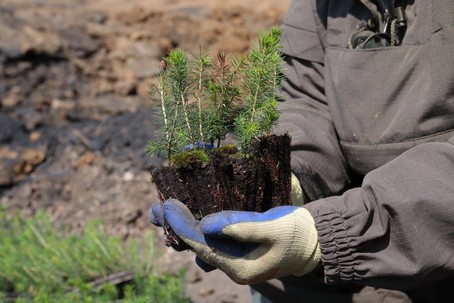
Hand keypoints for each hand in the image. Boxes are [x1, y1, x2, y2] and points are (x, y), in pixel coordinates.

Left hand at [150, 199, 320, 284]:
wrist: (314, 241)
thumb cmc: (297, 234)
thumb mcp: (273, 228)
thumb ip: (242, 227)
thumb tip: (207, 224)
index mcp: (240, 268)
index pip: (203, 247)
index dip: (183, 227)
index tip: (167, 207)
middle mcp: (233, 266)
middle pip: (197, 246)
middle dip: (177, 226)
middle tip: (157, 208)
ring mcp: (234, 257)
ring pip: (202, 242)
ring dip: (185, 225)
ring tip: (168, 208)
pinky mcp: (237, 246)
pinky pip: (212, 237)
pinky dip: (199, 224)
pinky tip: (191, 211)